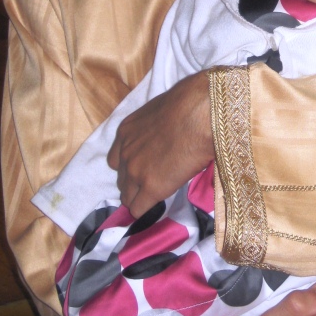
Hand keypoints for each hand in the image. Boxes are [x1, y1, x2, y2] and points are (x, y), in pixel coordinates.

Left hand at [107, 71, 211, 216]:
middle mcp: (125, 153)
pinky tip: (158, 204)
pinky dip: (146, 209)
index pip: (116, 159)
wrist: (199, 115)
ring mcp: (135, 172)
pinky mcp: (151, 188)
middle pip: (121, 179)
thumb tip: (165, 137)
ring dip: (140, 197)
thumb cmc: (188, 106)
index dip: (132, 165)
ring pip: (127, 197)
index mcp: (125, 132)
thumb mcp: (159, 114)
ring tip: (157, 195)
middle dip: (135, 182)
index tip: (146, 167)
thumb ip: (153, 131)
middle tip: (154, 180)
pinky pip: (138, 209)